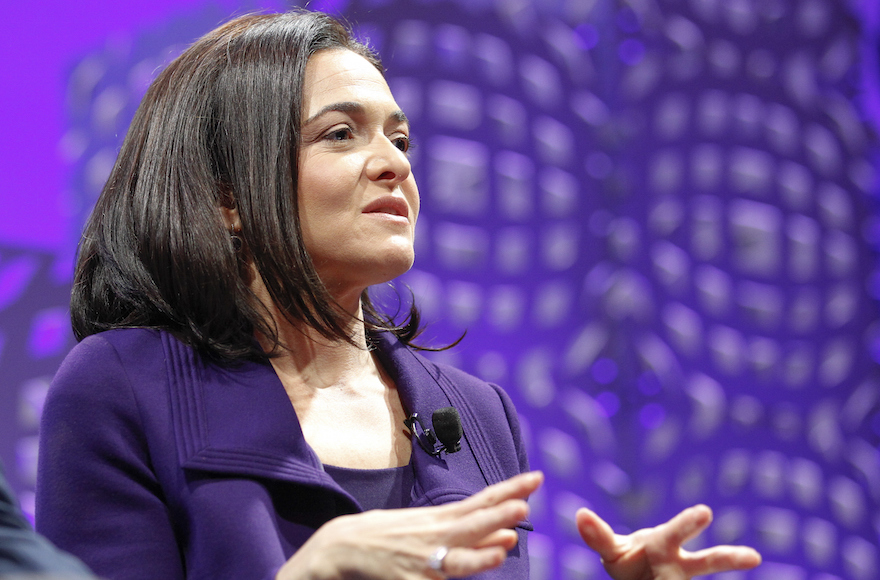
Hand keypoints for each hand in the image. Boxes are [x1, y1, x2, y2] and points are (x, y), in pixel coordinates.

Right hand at [276, 471, 542, 579]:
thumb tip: (510, 537)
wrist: (341, 546)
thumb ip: (471, 537)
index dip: (510, 489)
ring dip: (480, 554)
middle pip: (472, 524)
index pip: (482, 501)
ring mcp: (421, 561)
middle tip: (523, 504)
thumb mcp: (431, 528)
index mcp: (441, 519)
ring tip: (503, 548)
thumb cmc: (392, 536)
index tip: (536, 478)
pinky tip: (456, 579)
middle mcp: (434, 536)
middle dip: (499, 515)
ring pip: (456, 561)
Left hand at [576, 504, 761, 579]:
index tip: (705, 512)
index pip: (673, 534)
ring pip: (706, 565)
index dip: (688, 523)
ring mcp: (684, 575)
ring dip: (728, 559)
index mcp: (661, 543)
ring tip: (753, 556)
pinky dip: (722, 562)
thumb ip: (599, 536)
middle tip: (712, 515)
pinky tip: (745, 560)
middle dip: (706, 538)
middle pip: (696, 552)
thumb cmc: (628, 561)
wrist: (641, 573)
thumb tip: (581, 514)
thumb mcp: (611, 551)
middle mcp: (678, 559)